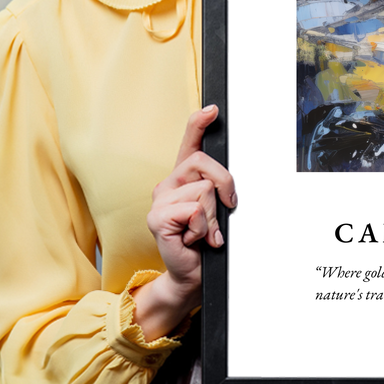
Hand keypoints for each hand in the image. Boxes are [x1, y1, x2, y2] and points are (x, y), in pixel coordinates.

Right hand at [132, 105, 236, 339]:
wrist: (192, 274)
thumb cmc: (205, 242)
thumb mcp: (217, 210)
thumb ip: (218, 190)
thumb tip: (227, 183)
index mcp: (183, 179)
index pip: (189, 143)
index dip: (199, 123)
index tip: (213, 110)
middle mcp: (168, 184)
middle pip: (204, 163)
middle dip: (225, 185)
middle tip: (225, 209)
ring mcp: (160, 200)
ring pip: (203, 190)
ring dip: (213, 216)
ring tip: (204, 231)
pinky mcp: (157, 218)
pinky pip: (194, 210)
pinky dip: (203, 228)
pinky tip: (194, 239)